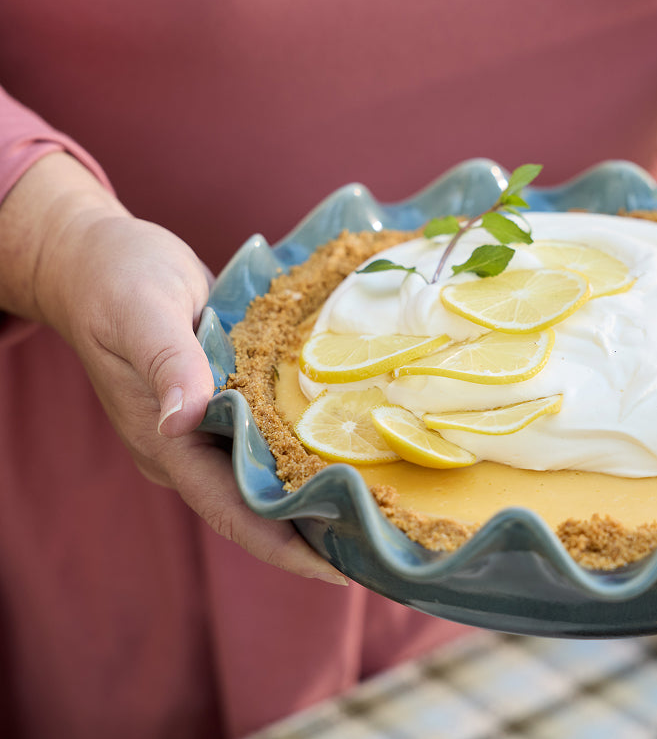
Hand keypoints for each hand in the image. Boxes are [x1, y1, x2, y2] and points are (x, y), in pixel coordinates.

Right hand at [2, 154, 347, 584]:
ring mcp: (211, 427)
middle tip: (386, 546)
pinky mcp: (229, 400)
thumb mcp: (141, 313)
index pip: (230, 510)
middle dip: (317, 531)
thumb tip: (183, 420)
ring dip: (322, 495)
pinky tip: (361, 448)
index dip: (283, 544)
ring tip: (387, 510)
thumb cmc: (115, 280)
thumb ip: (166, 363)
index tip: (339, 569)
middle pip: (259, 506)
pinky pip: (275, 436)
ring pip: (272, 474)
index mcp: (166, 442)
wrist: (100, 256)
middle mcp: (192, 447)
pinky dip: (314, 448)